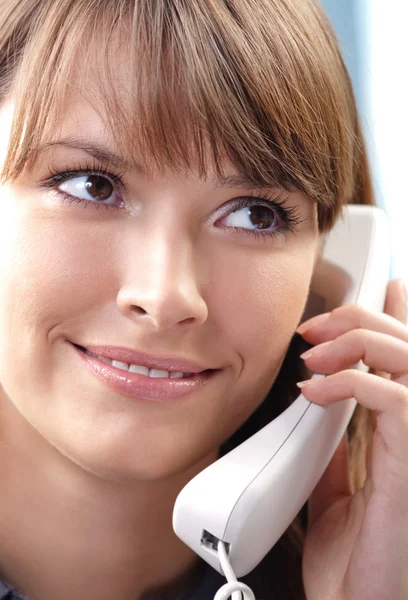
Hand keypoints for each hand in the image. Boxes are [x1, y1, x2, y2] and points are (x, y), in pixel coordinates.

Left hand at [295, 278, 407, 599]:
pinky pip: (393, 397)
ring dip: (354, 342)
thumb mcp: (333, 481)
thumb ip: (333, 439)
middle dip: (361, 318)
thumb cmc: (353, 557)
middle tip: (314, 327)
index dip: (402, 315)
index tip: (386, 287)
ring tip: (311, 354)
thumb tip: (318, 402)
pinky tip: (313, 391)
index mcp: (402, 430)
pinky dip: (348, 383)